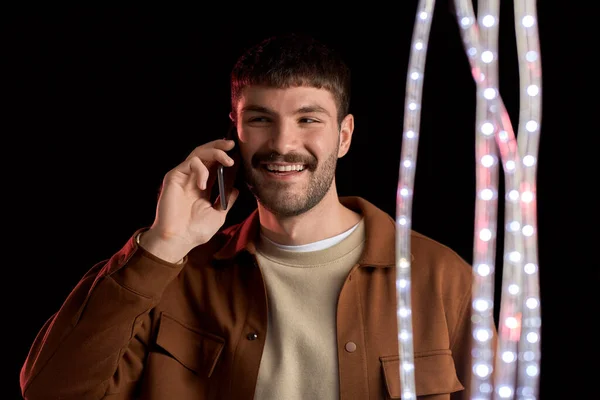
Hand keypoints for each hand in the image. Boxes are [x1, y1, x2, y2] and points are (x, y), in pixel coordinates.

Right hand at [140, 139, 239, 261]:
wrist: (179, 239)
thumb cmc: (196, 230)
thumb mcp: (218, 214)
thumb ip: (226, 200)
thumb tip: (236, 189)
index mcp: (203, 186)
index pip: (215, 165)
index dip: (225, 157)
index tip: (238, 153)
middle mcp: (193, 178)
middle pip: (206, 153)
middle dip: (220, 146)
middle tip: (232, 145)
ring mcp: (183, 177)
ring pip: (198, 153)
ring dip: (215, 152)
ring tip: (228, 160)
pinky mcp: (174, 177)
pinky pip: (190, 163)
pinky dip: (201, 170)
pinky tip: (204, 184)